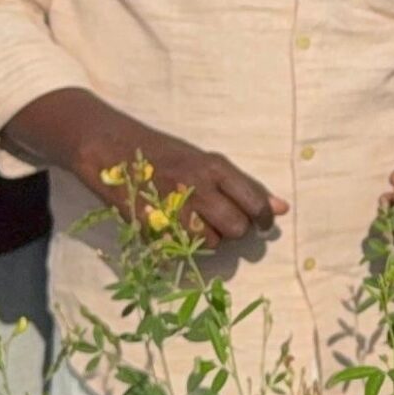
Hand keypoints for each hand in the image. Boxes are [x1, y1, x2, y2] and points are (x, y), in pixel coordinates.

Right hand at [98, 134, 287, 244]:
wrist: (111, 147)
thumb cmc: (163, 152)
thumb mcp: (206, 160)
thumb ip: (243, 185)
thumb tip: (282, 208)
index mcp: (215, 166)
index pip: (255, 202)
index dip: (264, 219)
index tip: (263, 225)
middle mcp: (199, 186)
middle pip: (237, 228)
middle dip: (235, 231)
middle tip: (223, 222)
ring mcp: (175, 206)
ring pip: (211, 242)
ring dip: (208, 238)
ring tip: (194, 221)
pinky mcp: (152, 224)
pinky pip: (181, 247)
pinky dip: (181, 243)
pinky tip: (174, 227)